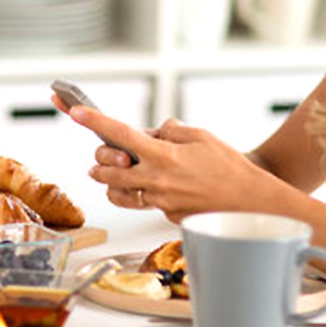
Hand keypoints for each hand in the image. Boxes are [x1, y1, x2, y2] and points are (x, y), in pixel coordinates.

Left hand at [66, 106, 265, 222]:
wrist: (250, 202)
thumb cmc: (229, 167)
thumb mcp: (200, 136)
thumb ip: (170, 131)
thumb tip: (154, 133)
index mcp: (162, 155)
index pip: (119, 133)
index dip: (94, 120)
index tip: (75, 111)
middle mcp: (154, 180)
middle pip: (107, 169)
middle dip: (101, 159)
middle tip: (107, 153)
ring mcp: (158, 201)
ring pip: (117, 192)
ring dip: (112, 179)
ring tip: (121, 170)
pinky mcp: (165, 215)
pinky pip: (142, 202)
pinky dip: (140, 192)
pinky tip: (153, 184)